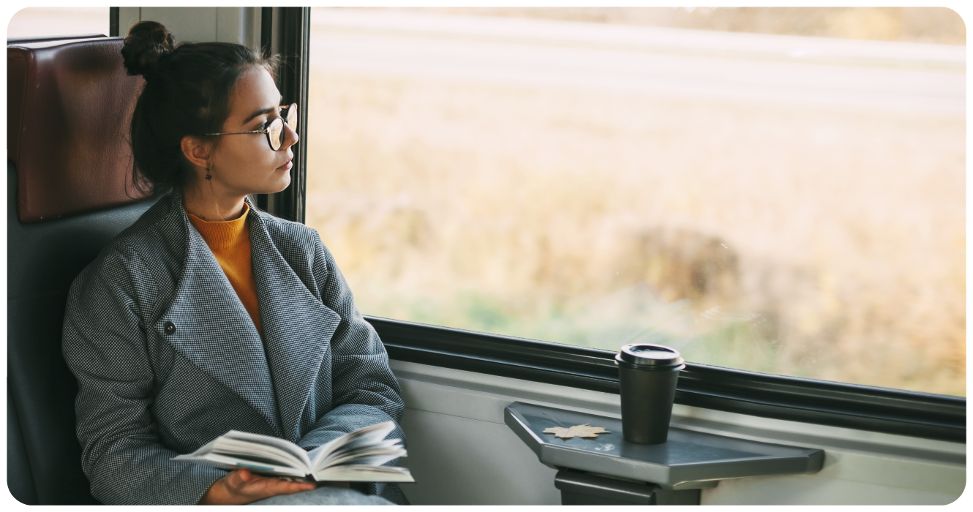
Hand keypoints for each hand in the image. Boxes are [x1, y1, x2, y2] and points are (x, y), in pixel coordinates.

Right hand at [199, 468, 316, 504]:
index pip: (286, 488)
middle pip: (293, 482)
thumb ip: (238, 477)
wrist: (228, 492)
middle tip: (320, 469)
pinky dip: (293, 468)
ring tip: (316, 464)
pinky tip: (301, 461)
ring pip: (291, 477)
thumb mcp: (233, 482)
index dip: (299, 487)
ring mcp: (272, 481)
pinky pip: (285, 473)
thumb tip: (245, 472)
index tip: (313, 486)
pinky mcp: (270, 476)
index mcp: (266, 488)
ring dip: (302, 472)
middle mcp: (272, 485)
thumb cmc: (233, 487)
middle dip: (306, 478)